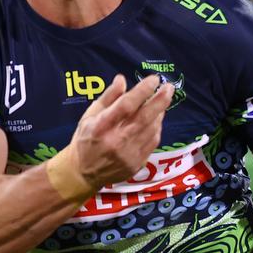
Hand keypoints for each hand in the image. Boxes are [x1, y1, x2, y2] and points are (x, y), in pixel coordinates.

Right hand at [71, 74, 172, 188]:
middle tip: (169, 87)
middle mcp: (116, 141)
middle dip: (160, 100)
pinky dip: (157, 128)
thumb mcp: (89, 115)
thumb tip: (122, 79)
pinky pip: (152, 142)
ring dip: (160, 113)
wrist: (83, 173)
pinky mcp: (136, 164)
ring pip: (151, 129)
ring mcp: (128, 155)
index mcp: (101, 126)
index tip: (153, 79)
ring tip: (163, 100)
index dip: (142, 90)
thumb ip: (107, 97)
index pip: (126, 105)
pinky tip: (157, 119)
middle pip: (144, 117)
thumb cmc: (85, 139)